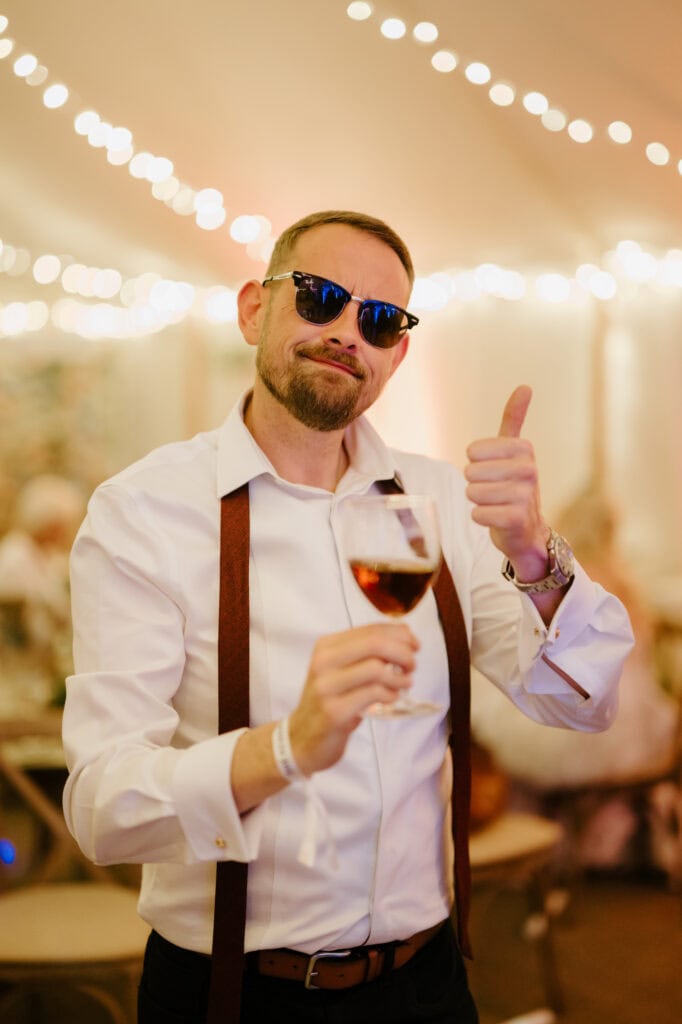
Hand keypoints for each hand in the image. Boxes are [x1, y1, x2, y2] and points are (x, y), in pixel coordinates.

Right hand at [288, 623, 418, 774]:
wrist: (302, 738)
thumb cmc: (330, 701)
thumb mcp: (342, 669)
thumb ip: (367, 652)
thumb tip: (405, 633)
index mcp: (326, 646)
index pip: (370, 630)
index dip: (399, 634)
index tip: (415, 645)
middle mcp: (323, 661)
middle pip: (375, 644)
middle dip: (402, 652)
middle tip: (412, 665)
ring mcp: (327, 687)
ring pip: (376, 668)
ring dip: (399, 676)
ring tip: (405, 683)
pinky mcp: (334, 711)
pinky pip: (373, 694)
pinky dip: (391, 694)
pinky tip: (392, 698)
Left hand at [464, 385, 548, 579]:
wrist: (526, 531)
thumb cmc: (513, 486)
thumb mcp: (513, 451)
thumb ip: (514, 420)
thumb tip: (525, 385)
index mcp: (524, 449)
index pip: (475, 450)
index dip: (473, 461)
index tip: (486, 467)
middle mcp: (529, 470)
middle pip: (472, 472)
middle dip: (474, 483)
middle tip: (490, 490)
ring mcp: (526, 496)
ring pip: (474, 493)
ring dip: (476, 501)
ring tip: (492, 503)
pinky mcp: (518, 520)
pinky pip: (479, 514)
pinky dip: (479, 517)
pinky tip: (493, 518)